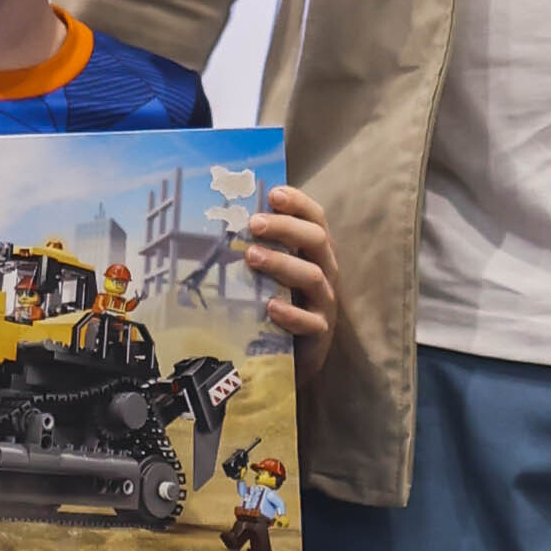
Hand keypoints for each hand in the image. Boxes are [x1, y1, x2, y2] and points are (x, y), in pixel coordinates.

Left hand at [243, 184, 337, 379]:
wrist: (293, 357)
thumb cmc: (279, 304)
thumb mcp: (272, 273)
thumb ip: (261, 246)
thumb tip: (226, 216)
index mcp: (316, 252)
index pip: (316, 219)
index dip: (299, 203)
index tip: (273, 193)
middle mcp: (325, 272)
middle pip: (317, 240)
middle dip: (286, 228)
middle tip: (254, 223)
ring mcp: (324, 303)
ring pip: (312, 276)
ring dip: (282, 263)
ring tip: (252, 257)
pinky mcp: (319, 333)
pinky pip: (309, 321)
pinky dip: (290, 313)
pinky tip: (269, 306)